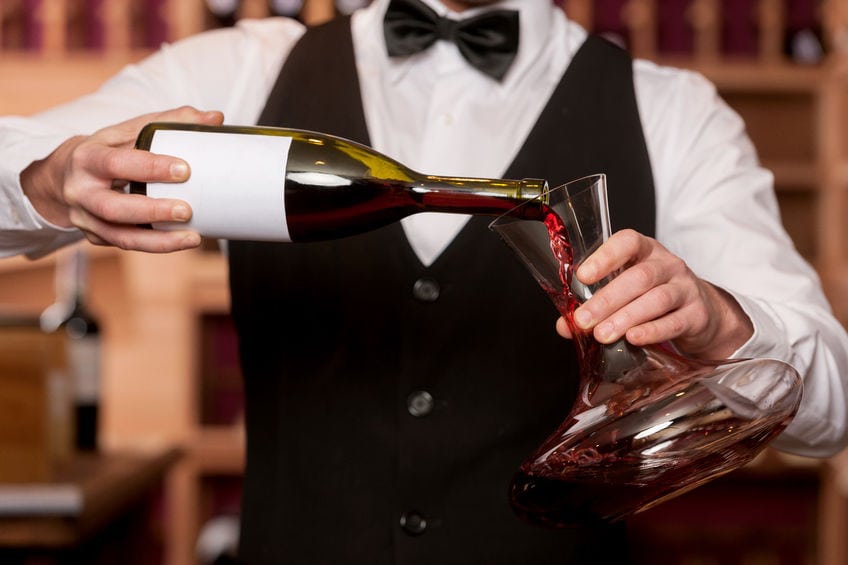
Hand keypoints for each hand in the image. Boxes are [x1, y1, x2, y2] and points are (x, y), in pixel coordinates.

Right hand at [21, 106, 224, 252]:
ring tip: (192, 237)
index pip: (116, 163)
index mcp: (87, 158)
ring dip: (159, 241)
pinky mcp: (97, 237)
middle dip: (153, 211)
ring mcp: (87, 219)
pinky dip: (156, 246)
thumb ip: (169, 122)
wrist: (66, 176)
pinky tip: (180, 242)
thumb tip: (214, 119)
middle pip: (114, 208)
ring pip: (121, 237)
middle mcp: (82, 192)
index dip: (150, 167)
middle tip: (186, 211)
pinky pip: (128, 244)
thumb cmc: (106, 150)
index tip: (185, 170)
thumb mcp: (127, 131)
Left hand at [554, 229, 752, 359]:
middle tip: (584, 320)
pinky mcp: (697, 314)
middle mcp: (667, 265)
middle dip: (607, 299)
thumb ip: (594, 305)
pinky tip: (634, 338)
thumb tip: (565, 326)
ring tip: (602, 334)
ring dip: (626, 318)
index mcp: (645, 251)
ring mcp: (686, 288)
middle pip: (639, 277)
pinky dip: (652, 331)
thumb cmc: (654, 297)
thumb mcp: (626, 293)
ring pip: (657, 299)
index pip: (627, 242)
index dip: (604, 257)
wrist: (702, 314)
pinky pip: (675, 322)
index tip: (582, 276)